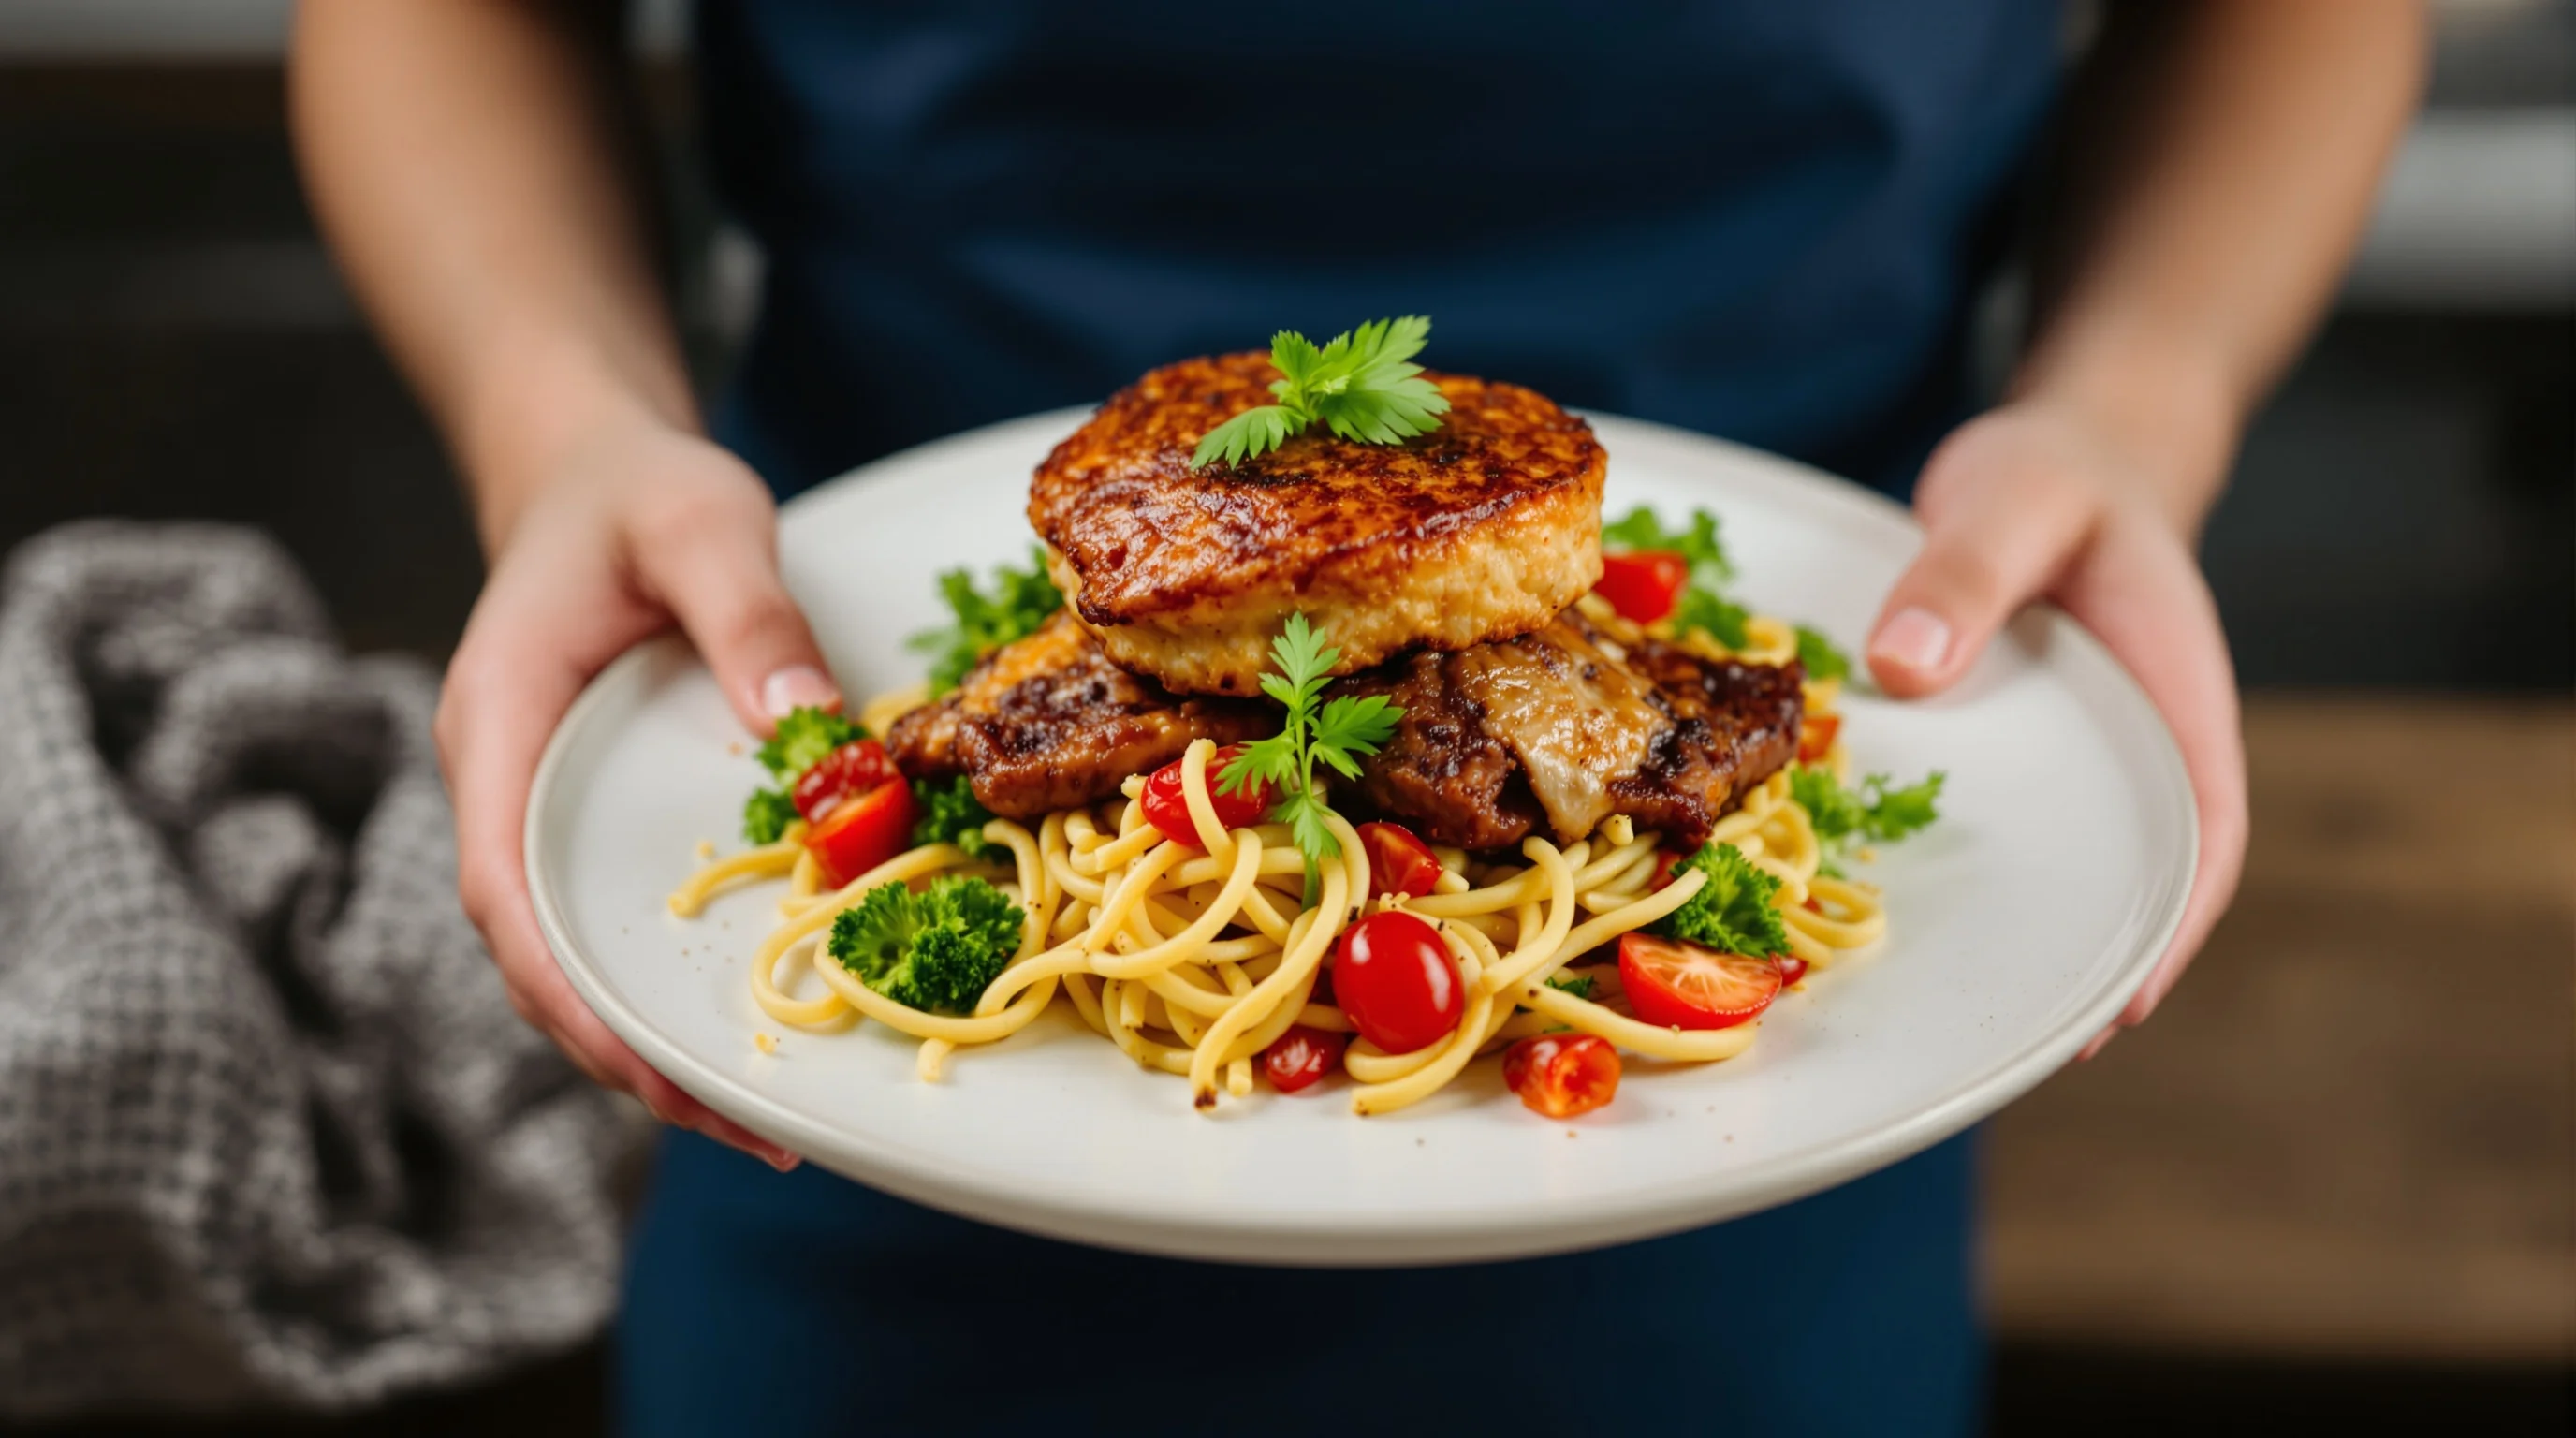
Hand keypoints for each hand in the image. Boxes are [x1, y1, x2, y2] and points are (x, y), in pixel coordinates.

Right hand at [435, 419, 839, 1167]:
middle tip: (746, 1129)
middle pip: (541, 955)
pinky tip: (751, 1023)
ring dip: (649, 1040)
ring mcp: (545, 808)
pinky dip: (670, 983)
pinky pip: (617, 917)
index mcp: (501, 724)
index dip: (568, 991)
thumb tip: (801, 724)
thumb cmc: (634, 493)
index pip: (506, 889)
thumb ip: (746, 612)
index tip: (645, 1063)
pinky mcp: (593, 816)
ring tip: (760, 1119)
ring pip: (576, 953)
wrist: (593, 470)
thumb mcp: (699, 523)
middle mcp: (507, 786)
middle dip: (625, 1053)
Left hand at [1863, 397, 2249, 1057]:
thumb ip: (1965, 568)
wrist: (2064, 457)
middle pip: (2130, 875)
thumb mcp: (2013, 497)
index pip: (2202, 830)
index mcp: (2170, 696)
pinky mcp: (2017, 753)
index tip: (2126, 1005)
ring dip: (2017, 929)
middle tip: (2012, 1048)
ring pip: (2059, 861)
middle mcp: (2132, 745)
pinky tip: (1889, 910)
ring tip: (1942, 1016)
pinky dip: (1960, 870)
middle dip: (2086, 962)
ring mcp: (2077, 758)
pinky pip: (1998, 828)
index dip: (2173, 925)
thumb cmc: (2059, 477)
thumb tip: (1906, 665)